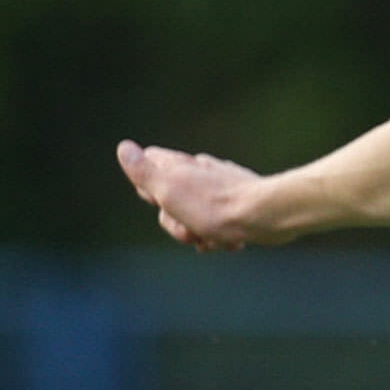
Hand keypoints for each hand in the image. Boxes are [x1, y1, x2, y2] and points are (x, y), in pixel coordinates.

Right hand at [117, 139, 265, 249]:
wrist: (265, 216)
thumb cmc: (213, 207)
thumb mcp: (168, 190)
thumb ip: (144, 171)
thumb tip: (124, 147)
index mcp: (178, 165)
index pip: (148, 167)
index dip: (150, 192)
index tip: (163, 203)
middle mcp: (199, 170)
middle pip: (170, 200)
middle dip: (177, 223)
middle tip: (192, 232)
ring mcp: (220, 183)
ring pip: (195, 215)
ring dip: (202, 234)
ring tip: (216, 239)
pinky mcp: (240, 199)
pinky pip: (220, 221)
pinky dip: (222, 235)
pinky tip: (231, 242)